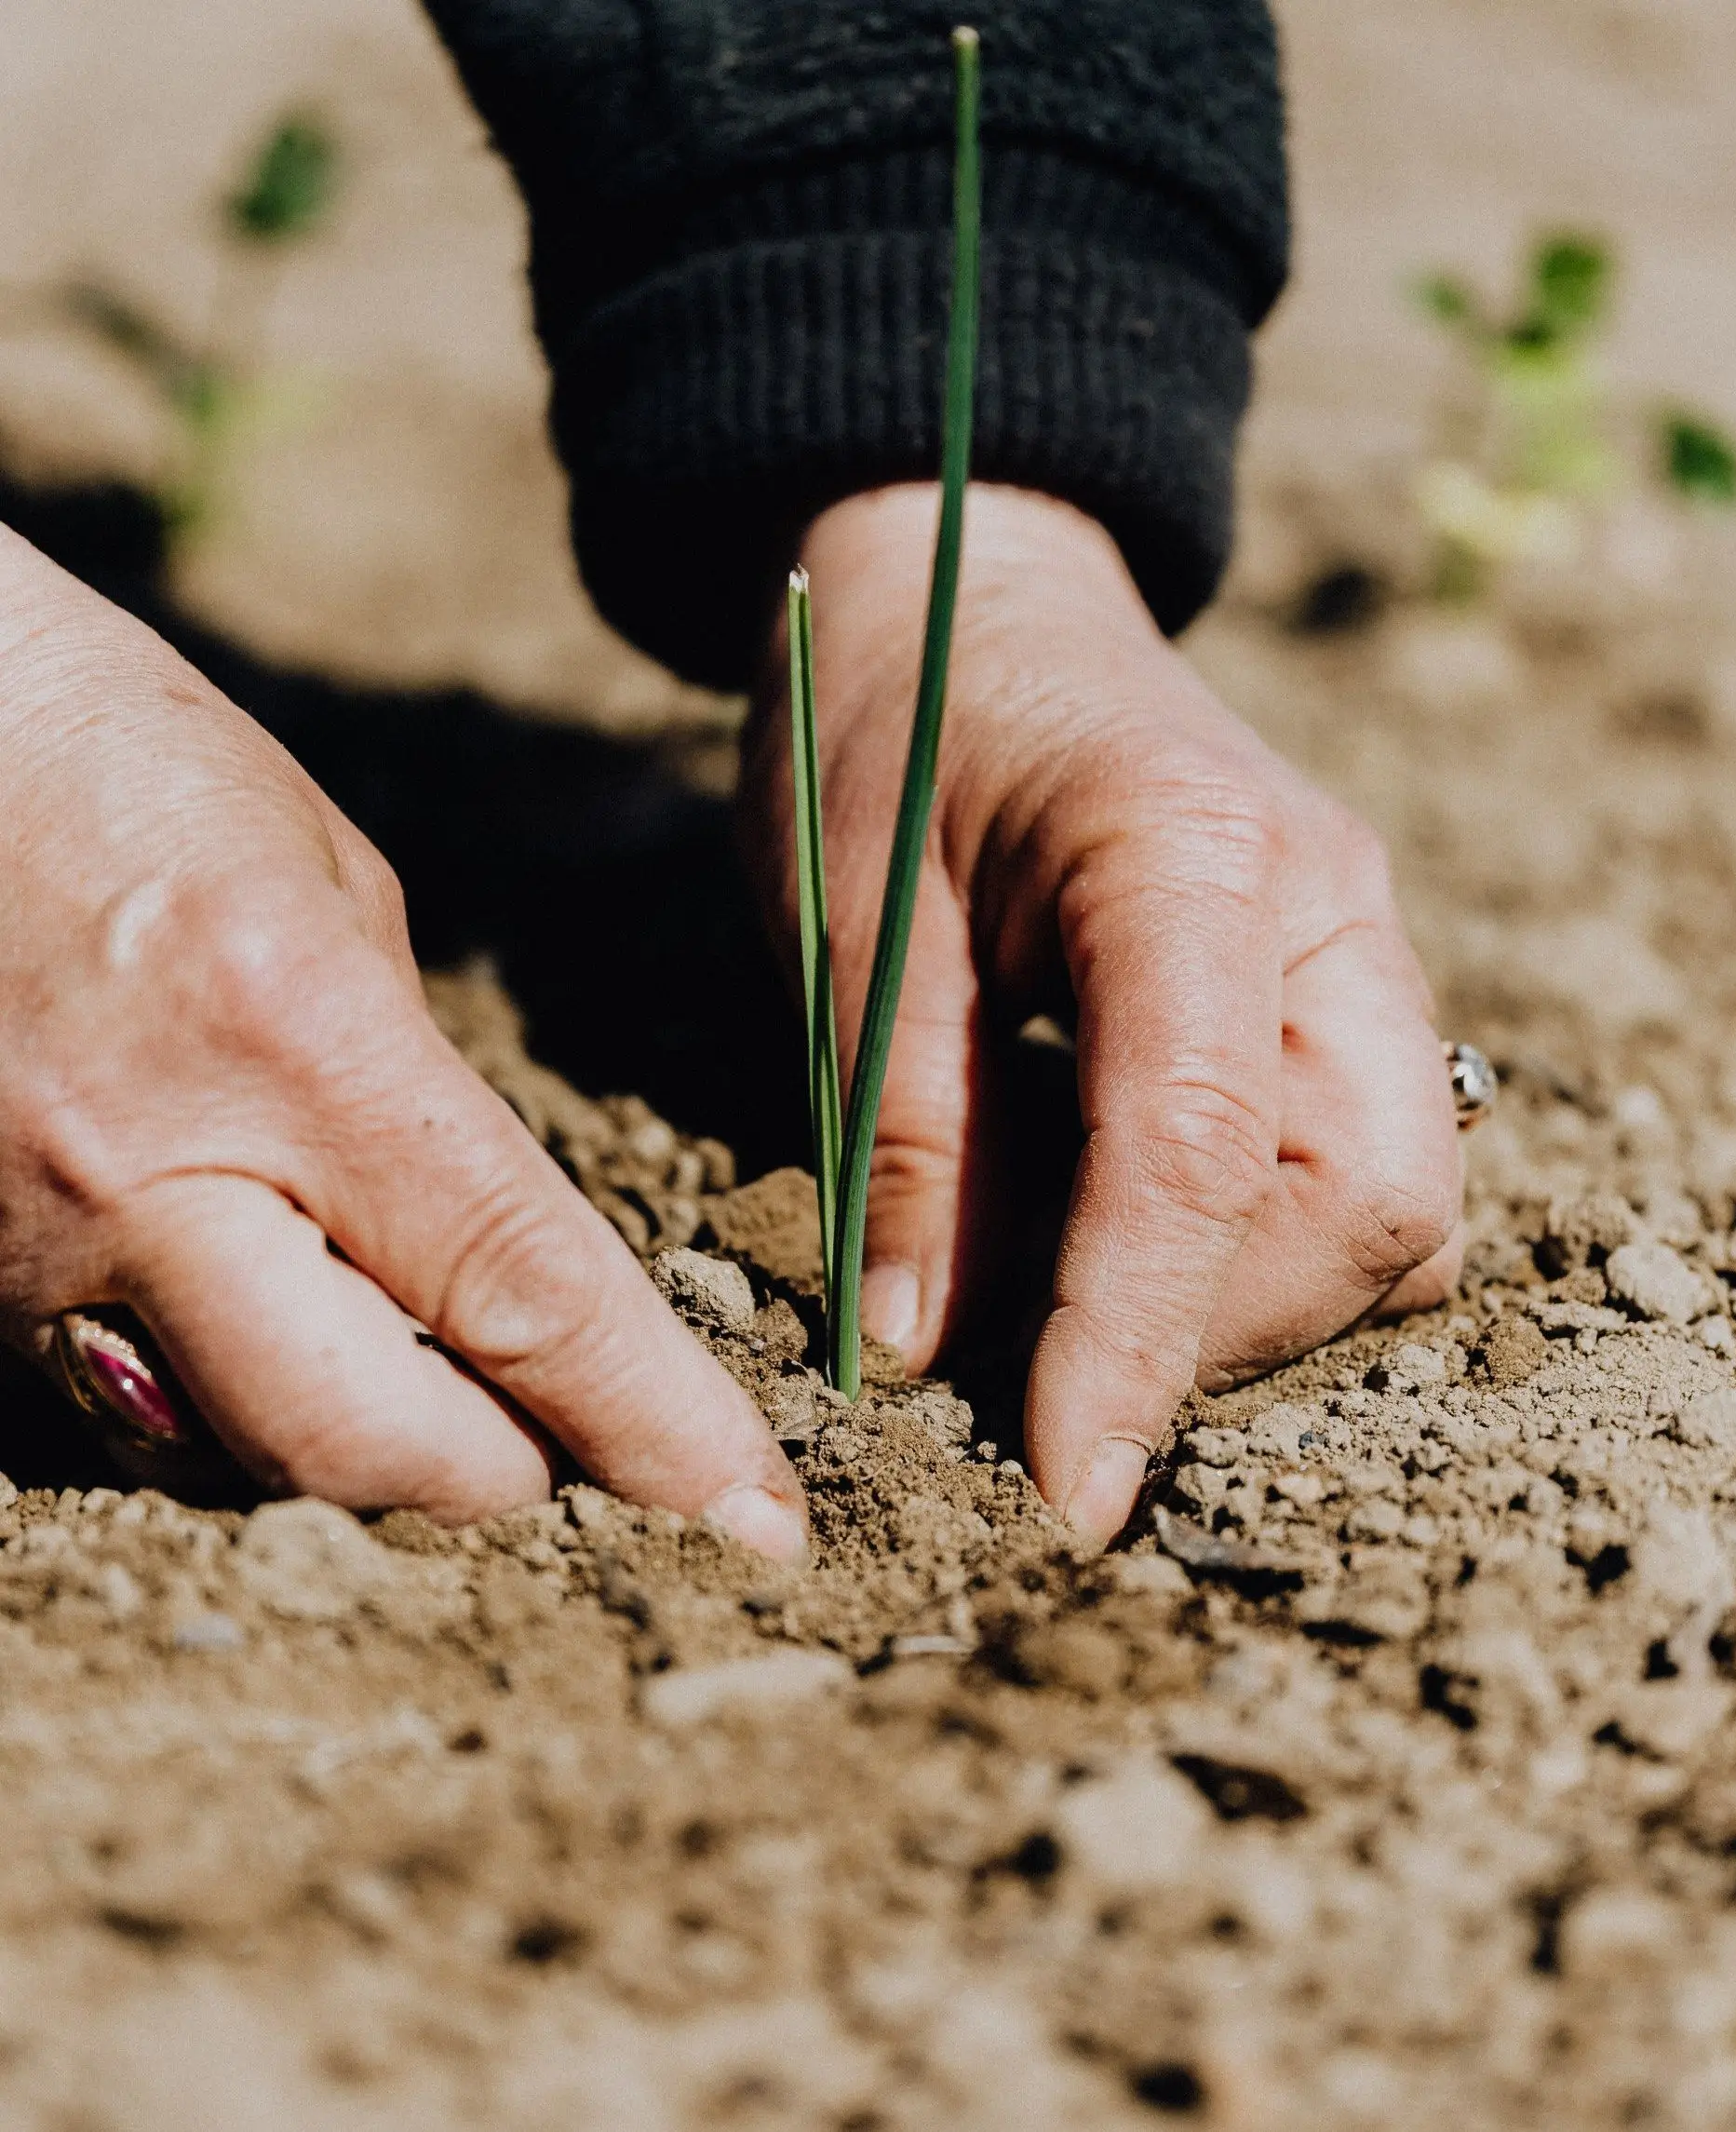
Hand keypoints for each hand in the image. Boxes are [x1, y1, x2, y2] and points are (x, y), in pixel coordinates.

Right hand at [0, 525, 804, 1557]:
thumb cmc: (127, 766)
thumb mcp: (331, 891)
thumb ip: (411, 1094)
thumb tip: (479, 1257)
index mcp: (292, 1036)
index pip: (517, 1287)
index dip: (650, 1421)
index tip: (749, 1509)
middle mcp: (150, 1172)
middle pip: (364, 1444)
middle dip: (502, 1481)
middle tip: (573, 1459)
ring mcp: (25, 1250)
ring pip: (234, 1458)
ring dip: (362, 1456)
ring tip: (433, 1395)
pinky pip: (124, 1412)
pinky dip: (230, 1410)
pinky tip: (275, 1338)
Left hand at [743, 484, 1461, 1544]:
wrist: (964, 588)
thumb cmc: (885, 722)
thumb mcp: (850, 915)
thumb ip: (905, 1130)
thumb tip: (926, 1352)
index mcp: (1190, 851)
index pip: (1203, 1150)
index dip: (1139, 1341)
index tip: (1068, 1490)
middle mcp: (1327, 905)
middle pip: (1370, 1205)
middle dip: (1216, 1330)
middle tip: (1045, 1370)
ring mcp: (1356, 945)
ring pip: (1389, 1210)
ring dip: (1239, 1303)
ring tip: (1064, 1296)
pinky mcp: (1336, 989)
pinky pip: (1352, 1173)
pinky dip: (1246, 1248)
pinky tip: (1110, 1228)